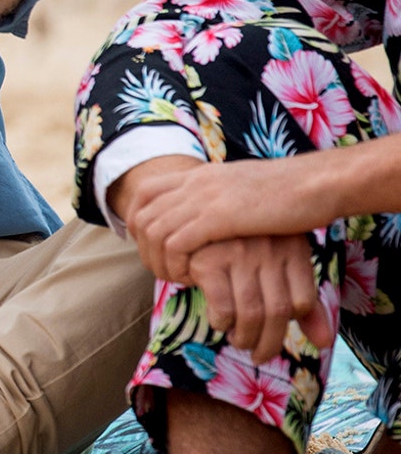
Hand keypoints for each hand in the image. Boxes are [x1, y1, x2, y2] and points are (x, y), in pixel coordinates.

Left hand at [125, 158, 337, 282]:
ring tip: (179, 279)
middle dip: (145, 249)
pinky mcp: (217, 217)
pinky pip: (176, 244)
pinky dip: (176, 265)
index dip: (139, 222)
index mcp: (198, 174)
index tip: (152, 246)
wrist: (315, 183)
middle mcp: (193, 183)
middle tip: (164, 271)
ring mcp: (203, 198)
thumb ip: (220, 196)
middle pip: (142, 216)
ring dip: (159, 261)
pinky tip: (194, 278)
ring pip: (153, 233)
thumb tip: (210, 213)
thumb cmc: (288, 192)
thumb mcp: (241, 188)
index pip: (143, 193)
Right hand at [185, 236, 331, 363]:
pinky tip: (219, 322)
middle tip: (259, 356)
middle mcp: (268, 249)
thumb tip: (324, 343)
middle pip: (279, 311)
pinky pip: (223, 308)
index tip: (276, 328)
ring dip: (245, 339)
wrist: (191, 216)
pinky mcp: (207, 261)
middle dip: (269, 343)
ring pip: (251, 314)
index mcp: (292, 247)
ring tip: (240, 341)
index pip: (303, 301)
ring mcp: (238, 253)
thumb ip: (301, 301)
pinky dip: (222, 323)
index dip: (292, 322)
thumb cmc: (242, 248)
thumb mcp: (279, 265)